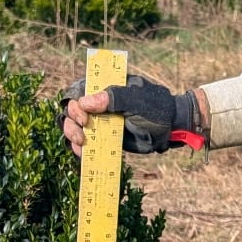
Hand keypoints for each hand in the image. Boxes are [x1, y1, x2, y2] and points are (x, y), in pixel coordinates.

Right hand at [59, 75, 203, 155]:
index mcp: (105, 87)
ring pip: (73, 126)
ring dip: (71, 134)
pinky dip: (79, 148)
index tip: (84, 115)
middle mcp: (98, 103)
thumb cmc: (157, 108)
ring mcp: (100, 121)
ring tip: (80, 143)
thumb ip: (115, 98)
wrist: (170, 130)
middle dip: (71, 121)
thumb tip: (86, 102)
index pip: (79, 90)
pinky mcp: (103, 138)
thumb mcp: (138, 100)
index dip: (75, 103)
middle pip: (71, 109)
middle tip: (82, 132)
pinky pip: (84, 142)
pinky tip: (83, 153)